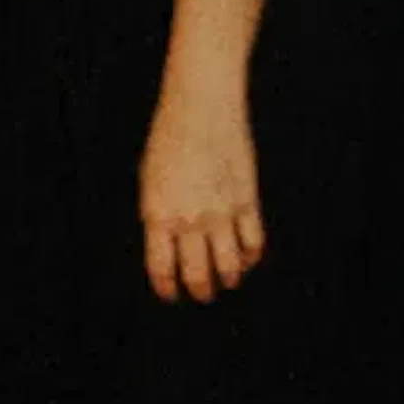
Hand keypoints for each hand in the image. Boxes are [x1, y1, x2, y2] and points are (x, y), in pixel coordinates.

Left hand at [140, 85, 266, 303]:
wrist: (201, 108)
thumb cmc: (168, 138)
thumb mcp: (149, 178)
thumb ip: (159, 213)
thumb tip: (167, 243)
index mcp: (158, 213)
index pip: (161, 267)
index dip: (166, 288)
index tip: (169, 295)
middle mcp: (190, 219)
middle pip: (198, 274)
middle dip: (199, 290)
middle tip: (201, 293)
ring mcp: (222, 213)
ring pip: (229, 266)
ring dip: (227, 279)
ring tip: (225, 281)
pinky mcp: (248, 202)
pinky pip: (254, 244)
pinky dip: (250, 258)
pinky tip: (245, 258)